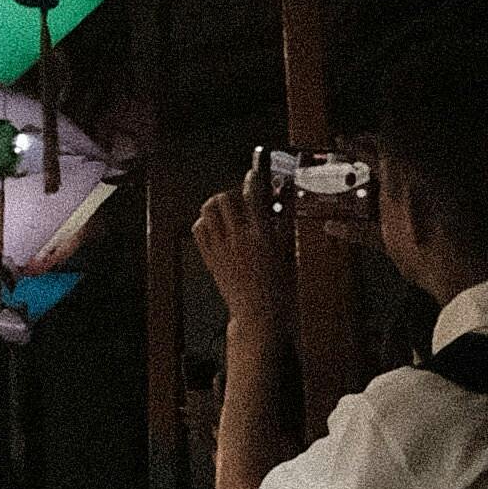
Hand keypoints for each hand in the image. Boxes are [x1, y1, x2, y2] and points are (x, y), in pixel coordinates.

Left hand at [190, 169, 296, 344]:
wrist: (260, 315)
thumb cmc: (278, 288)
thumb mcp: (289, 250)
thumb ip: (283, 221)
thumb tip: (282, 198)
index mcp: (261, 236)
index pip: (253, 194)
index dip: (254, 177)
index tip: (255, 173)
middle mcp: (237, 239)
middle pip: (224, 198)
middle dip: (234, 193)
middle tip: (243, 199)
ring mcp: (220, 248)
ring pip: (208, 210)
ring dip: (218, 205)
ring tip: (229, 212)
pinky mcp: (209, 258)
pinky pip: (199, 228)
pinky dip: (206, 222)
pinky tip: (218, 227)